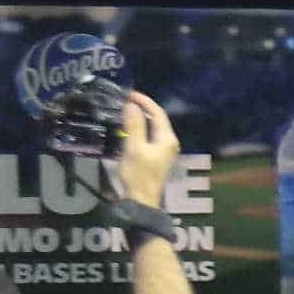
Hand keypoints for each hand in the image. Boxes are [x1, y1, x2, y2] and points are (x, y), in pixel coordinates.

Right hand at [111, 92, 182, 208]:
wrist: (141, 199)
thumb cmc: (138, 174)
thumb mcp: (134, 148)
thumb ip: (134, 125)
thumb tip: (131, 105)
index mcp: (167, 139)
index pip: (158, 113)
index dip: (144, 101)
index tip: (129, 94)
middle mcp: (169, 142)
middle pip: (157, 119)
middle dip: (142, 108)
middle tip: (125, 100)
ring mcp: (163, 150)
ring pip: (153, 127)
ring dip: (140, 117)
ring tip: (124, 109)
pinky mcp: (156, 156)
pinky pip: (149, 136)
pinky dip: (139, 128)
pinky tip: (128, 127)